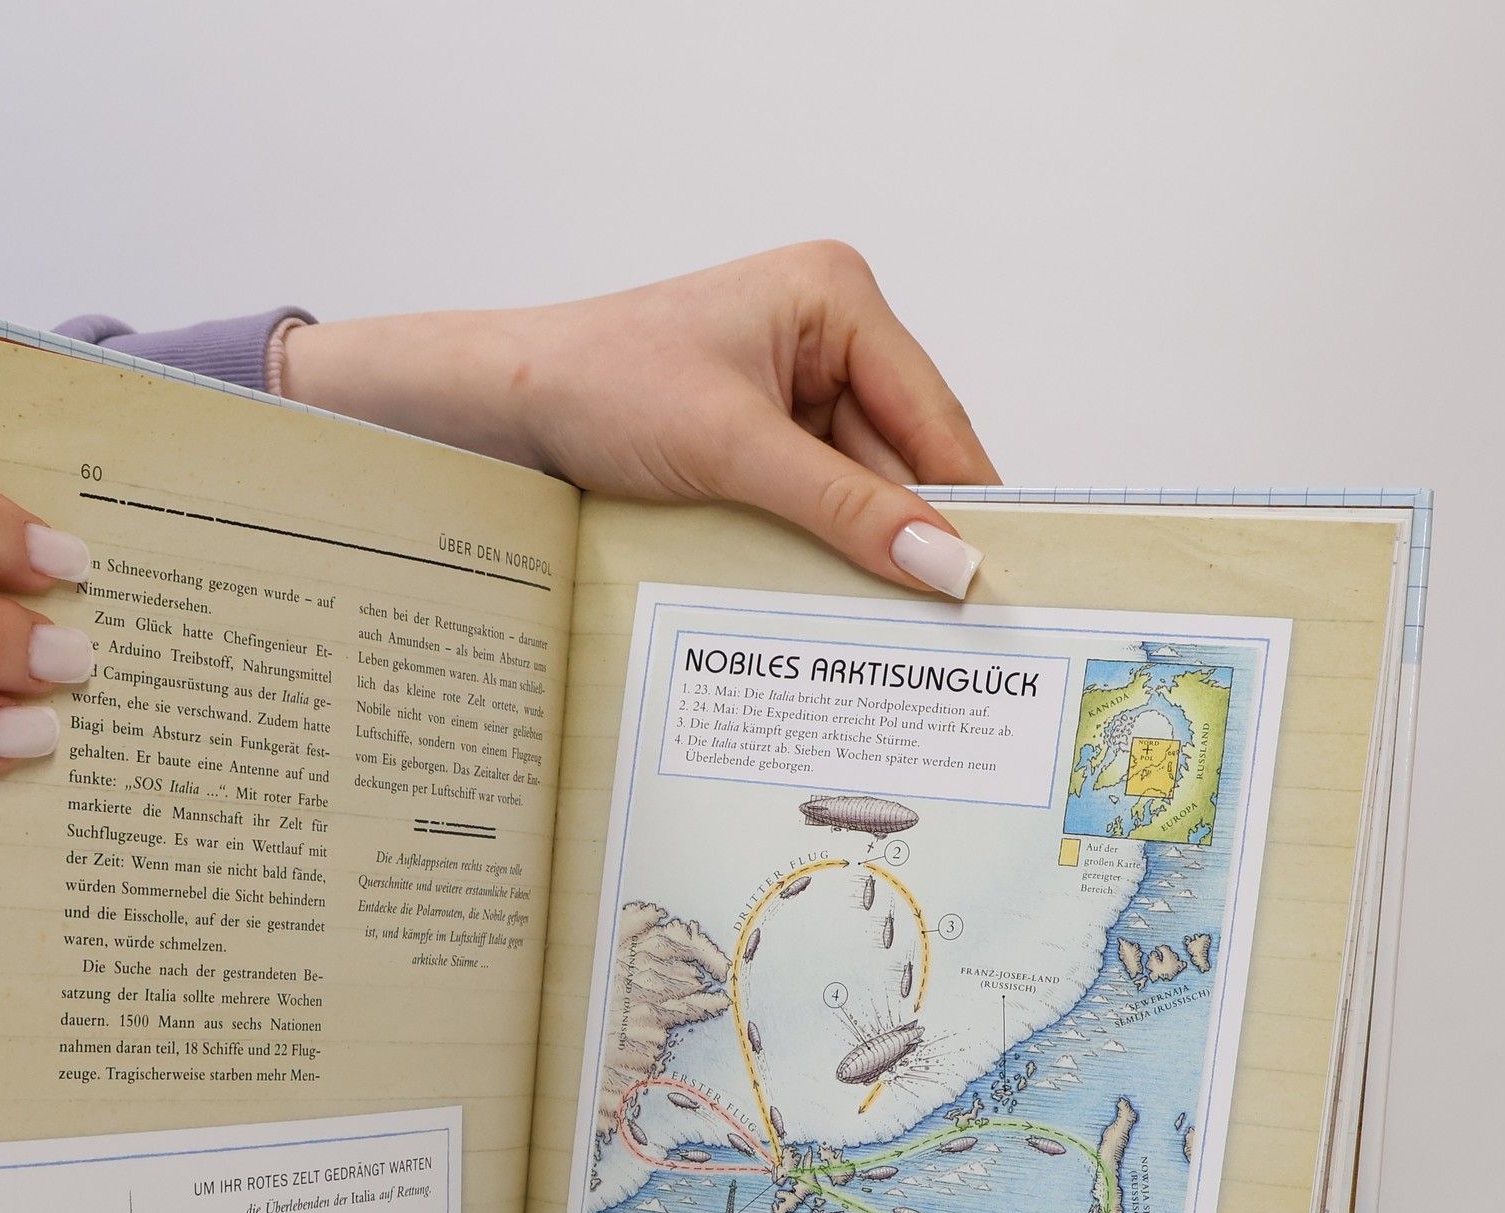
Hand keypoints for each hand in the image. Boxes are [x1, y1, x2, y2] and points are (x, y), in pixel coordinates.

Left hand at [277, 241, 998, 595]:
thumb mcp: (734, 451)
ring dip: (865, 547)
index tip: (1002, 576)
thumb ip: (844, 507)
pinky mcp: (760, 435)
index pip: (931, 411)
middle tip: (956, 622)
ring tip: (897, 625)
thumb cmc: (600, 385)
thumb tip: (943, 563)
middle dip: (914, 531)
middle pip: (902, 454)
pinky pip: (818, 498)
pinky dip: (823, 545)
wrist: (502, 407)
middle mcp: (826, 332)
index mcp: (836, 296)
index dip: (967, 497)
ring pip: (861, 485)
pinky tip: (836, 596)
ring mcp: (793, 386)